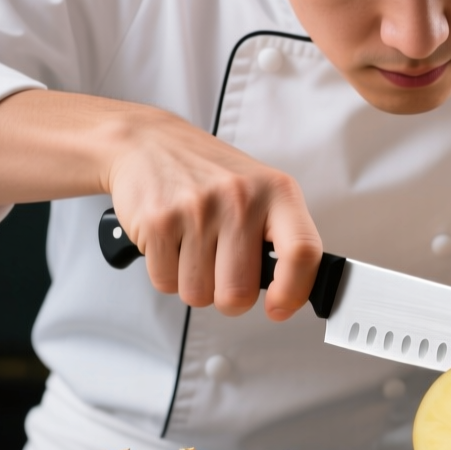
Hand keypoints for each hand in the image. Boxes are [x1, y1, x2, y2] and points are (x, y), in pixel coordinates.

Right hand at [106, 109, 321, 320]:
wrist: (149, 142)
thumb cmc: (211, 174)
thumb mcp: (262, 191)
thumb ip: (282, 238)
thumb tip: (292, 295)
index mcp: (278, 192)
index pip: (302, 252)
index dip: (294, 291)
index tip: (279, 307)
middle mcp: (240, 198)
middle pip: (239, 292)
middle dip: (228, 297)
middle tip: (222, 271)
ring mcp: (198, 209)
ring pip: (199, 294)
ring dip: (195, 284)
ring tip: (194, 247)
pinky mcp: (159, 221)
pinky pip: (166, 283)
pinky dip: (168, 273)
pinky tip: (172, 242)